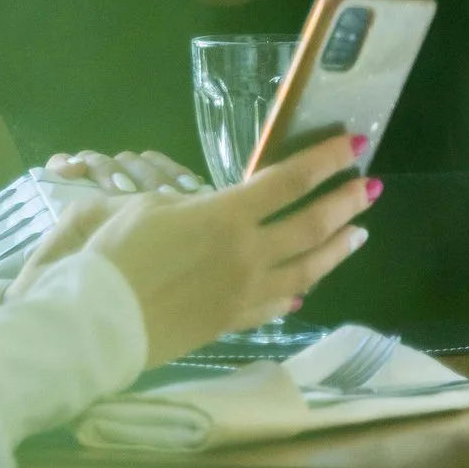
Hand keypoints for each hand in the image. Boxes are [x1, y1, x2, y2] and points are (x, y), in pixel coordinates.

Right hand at [38, 135, 378, 363]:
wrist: (99, 322)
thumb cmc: (114, 255)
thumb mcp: (146, 208)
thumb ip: (192, 206)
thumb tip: (216, 211)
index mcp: (225, 215)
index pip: (287, 181)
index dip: (323, 161)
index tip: (352, 145)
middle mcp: (247, 253)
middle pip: (310, 225)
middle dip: (345, 204)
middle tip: (369, 188)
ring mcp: (245, 292)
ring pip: (307, 269)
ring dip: (336, 249)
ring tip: (358, 235)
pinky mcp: (233, 321)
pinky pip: (276, 305)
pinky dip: (296, 293)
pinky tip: (305, 289)